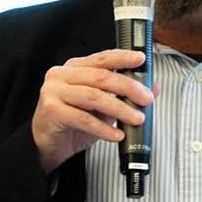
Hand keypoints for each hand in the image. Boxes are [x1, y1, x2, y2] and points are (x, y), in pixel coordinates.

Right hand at [30, 49, 151, 173]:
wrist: (48, 144)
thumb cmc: (73, 122)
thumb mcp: (103, 107)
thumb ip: (124, 95)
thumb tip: (152, 88)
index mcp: (75, 68)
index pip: (102, 58)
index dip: (123, 57)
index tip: (141, 59)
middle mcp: (62, 75)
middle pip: (101, 77)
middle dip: (128, 87)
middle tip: (146, 99)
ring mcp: (54, 91)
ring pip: (94, 97)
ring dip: (120, 109)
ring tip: (136, 118)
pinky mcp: (52, 111)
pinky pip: (84, 119)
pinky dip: (104, 128)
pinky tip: (117, 134)